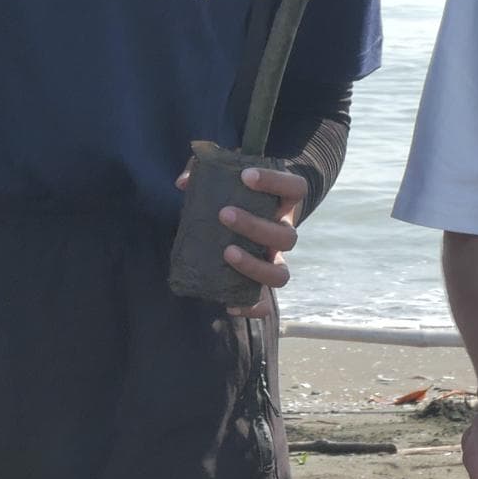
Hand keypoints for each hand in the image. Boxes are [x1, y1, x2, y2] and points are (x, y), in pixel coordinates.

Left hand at [178, 157, 309, 311]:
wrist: (240, 221)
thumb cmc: (232, 194)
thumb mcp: (220, 177)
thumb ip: (201, 170)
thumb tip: (182, 183)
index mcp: (281, 204)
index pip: (295, 187)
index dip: (276, 181)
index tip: (245, 176)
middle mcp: (283, 233)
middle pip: (287, 236)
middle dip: (255, 226)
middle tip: (224, 214)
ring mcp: (274, 261)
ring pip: (282, 274)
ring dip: (255, 266)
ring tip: (227, 253)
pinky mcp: (261, 284)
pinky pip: (267, 304)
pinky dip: (253, 307)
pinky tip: (230, 304)